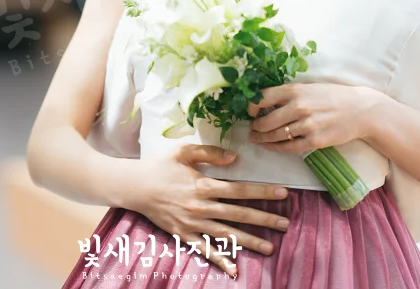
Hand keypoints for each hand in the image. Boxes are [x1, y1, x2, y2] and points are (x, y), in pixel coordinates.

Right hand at [125, 144, 291, 277]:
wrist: (134, 186)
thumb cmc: (160, 166)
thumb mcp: (183, 151)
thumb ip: (209, 151)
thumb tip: (234, 158)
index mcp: (203, 185)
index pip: (239, 190)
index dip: (262, 192)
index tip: (283, 194)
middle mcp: (201, 207)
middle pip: (238, 214)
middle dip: (264, 219)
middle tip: (285, 224)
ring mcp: (192, 224)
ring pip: (226, 235)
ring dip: (249, 241)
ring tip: (270, 247)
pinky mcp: (183, 235)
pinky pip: (205, 250)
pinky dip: (220, 260)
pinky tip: (235, 269)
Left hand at [248, 83, 382, 153]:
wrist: (360, 110)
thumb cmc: (333, 96)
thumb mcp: (309, 88)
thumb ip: (288, 94)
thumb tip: (264, 102)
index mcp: (295, 90)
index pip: (262, 98)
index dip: (251, 107)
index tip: (250, 112)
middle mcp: (298, 107)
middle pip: (265, 121)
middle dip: (255, 127)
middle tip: (252, 130)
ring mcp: (306, 125)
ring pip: (275, 135)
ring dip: (262, 138)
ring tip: (256, 138)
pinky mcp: (314, 141)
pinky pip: (288, 147)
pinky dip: (276, 148)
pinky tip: (270, 146)